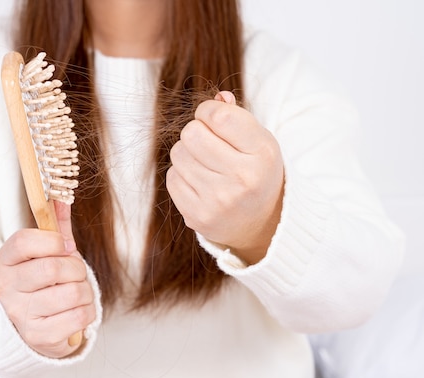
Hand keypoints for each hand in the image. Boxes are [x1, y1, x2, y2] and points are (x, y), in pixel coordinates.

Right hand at [0, 202, 95, 357]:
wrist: (26, 328)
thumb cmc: (40, 284)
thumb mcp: (44, 253)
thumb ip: (54, 226)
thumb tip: (62, 197)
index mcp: (5, 261)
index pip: (25, 241)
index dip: (53, 241)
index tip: (65, 247)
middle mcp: (6, 288)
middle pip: (52, 268)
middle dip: (76, 269)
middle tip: (76, 274)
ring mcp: (19, 314)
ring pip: (71, 293)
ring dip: (85, 292)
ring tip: (78, 294)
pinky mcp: (38, 337)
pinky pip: (79, 317)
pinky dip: (88, 311)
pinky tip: (78, 311)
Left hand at [166, 91, 284, 263]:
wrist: (258, 223)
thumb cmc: (254, 171)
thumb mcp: (257, 141)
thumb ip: (236, 115)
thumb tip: (217, 97)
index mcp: (262, 154)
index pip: (220, 116)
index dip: (208, 110)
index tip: (213, 118)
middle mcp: (242, 179)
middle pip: (192, 133)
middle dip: (196, 131)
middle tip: (208, 142)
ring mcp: (218, 200)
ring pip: (178, 153)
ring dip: (187, 153)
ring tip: (205, 163)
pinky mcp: (197, 215)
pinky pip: (172, 178)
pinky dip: (181, 174)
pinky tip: (199, 181)